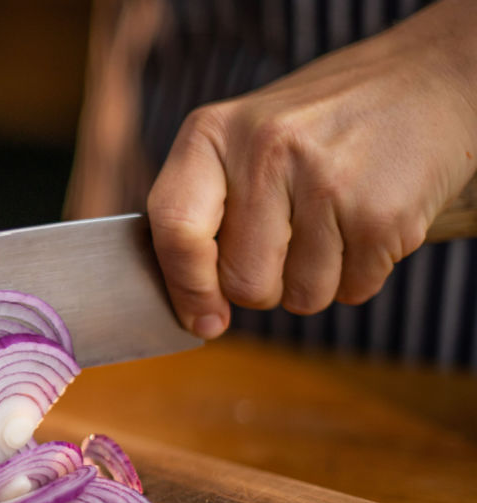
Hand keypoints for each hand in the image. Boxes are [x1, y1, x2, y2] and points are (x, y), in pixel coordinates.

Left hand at [147, 0, 476, 338]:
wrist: (428, 78)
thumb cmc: (320, 123)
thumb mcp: (244, 137)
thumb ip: (205, 208)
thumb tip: (191, 305)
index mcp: (212, 133)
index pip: (175, 228)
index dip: (186, 288)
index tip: (204, 321)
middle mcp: (265, 152)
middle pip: (243, 282)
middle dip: (266, 283)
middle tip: (291, 240)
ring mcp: (326, 181)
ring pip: (301, 296)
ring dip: (317, 280)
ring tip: (334, 222)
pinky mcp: (381, 213)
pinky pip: (354, 290)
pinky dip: (362, 273)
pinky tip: (367, 221)